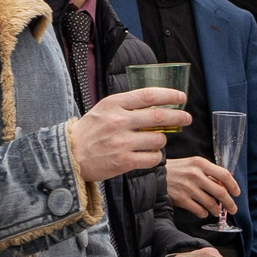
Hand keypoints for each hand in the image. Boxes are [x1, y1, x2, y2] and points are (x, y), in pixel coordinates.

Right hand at [71, 89, 185, 181]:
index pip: (148, 95)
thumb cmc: (90, 132)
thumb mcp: (104, 110)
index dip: (169, 95)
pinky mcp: (124, 161)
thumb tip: (157, 103)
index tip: (181, 97)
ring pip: (158, 140)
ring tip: (154, 141)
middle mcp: (118, 121)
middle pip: (158, 116)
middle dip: (178, 116)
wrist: (69, 156)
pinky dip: (155, 157)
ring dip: (161, 141)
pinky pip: (152, 158)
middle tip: (187, 118)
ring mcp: (122, 142)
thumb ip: (127, 105)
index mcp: (114, 104)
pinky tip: (149, 155)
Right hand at [165, 155, 240, 218]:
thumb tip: (226, 185)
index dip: (233, 185)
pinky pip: (199, 210)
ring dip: (216, 210)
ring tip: (216, 211)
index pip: (224, 175)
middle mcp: (196, 175)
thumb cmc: (177, 170)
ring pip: (211, 204)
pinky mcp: (181, 199)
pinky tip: (203, 212)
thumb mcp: (193, 164)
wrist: (156, 175)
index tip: (237, 193)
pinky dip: (204, 213)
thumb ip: (208, 172)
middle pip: (220, 192)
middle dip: (230, 203)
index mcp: (200, 163)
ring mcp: (188, 188)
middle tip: (233, 209)